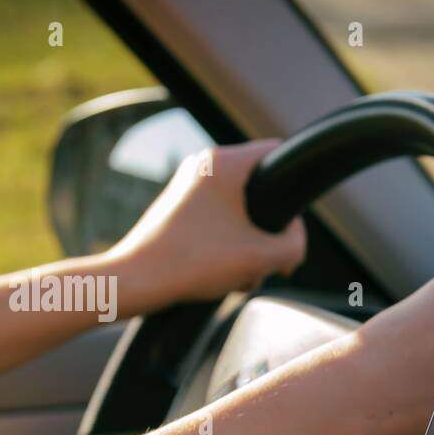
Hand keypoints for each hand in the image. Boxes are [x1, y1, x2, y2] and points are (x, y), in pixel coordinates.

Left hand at [108, 139, 306, 311]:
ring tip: (241, 272)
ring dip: (250, 242)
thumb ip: (294, 245)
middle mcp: (204, 165)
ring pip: (241, 209)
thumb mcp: (260, 258)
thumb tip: (295, 237)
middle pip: (261, 189)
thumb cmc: (193, 263)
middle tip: (268, 260)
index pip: (279, 154)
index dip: (295, 187)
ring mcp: (189, 184)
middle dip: (270, 229)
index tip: (291, 224)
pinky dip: (229, 243)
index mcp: (223, 164)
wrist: (137, 280)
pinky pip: (220, 218)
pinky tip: (225, 273)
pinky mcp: (180, 205)